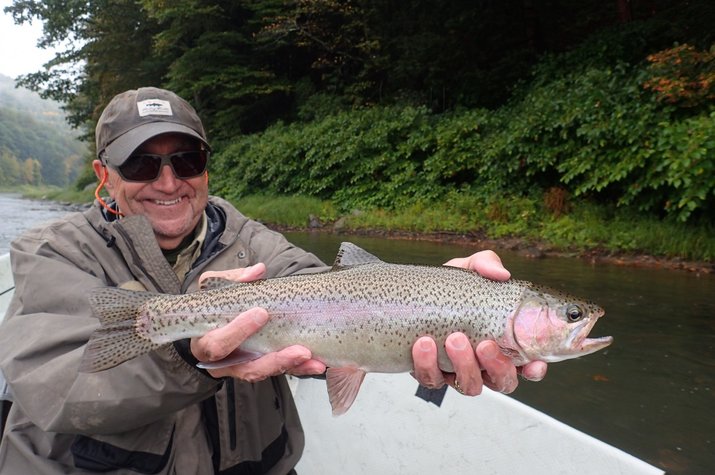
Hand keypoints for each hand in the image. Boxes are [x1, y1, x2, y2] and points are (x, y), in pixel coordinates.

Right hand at [191, 264, 326, 380]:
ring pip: (264, 373)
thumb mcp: (216, 288)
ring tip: (310, 358)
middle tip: (298, 349)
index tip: (261, 313)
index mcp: (205, 342)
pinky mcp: (260, 368)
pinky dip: (297, 368)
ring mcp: (242, 368)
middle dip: (272, 360)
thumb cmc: (215, 305)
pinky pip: (278, 372)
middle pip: (245, 369)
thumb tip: (257, 271)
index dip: (238, 331)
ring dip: (289, 366)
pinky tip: (315, 362)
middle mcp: (222, 362)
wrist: (211, 322)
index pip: (218, 345)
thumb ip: (234, 279)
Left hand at [411, 250, 547, 394]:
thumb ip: (486, 264)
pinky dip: (428, 365)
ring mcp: (458, 372)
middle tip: (484, 344)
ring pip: (470, 386)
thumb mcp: (467, 269)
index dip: (535, 369)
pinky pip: (433, 380)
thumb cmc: (448, 287)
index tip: (534, 363)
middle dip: (497, 366)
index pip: (528, 366)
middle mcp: (484, 363)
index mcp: (502, 342)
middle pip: (503, 382)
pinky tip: (423, 344)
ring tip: (453, 338)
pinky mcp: (431, 374)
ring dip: (465, 366)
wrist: (410, 295)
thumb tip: (501, 274)